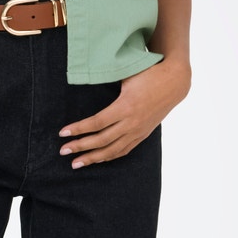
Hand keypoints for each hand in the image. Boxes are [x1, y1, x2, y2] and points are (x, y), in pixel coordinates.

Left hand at [58, 54, 190, 167]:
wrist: (175, 82)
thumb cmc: (148, 73)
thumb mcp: (126, 75)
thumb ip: (107, 80)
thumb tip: (85, 78)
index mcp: (125, 106)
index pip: (96, 123)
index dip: (78, 129)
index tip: (62, 133)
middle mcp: (131, 122)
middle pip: (101, 140)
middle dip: (80, 147)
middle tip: (63, 151)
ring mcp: (138, 131)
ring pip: (112, 150)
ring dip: (93, 158)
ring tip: (76, 163)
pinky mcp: (143, 134)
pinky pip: (123, 150)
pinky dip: (108, 156)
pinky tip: (97, 159)